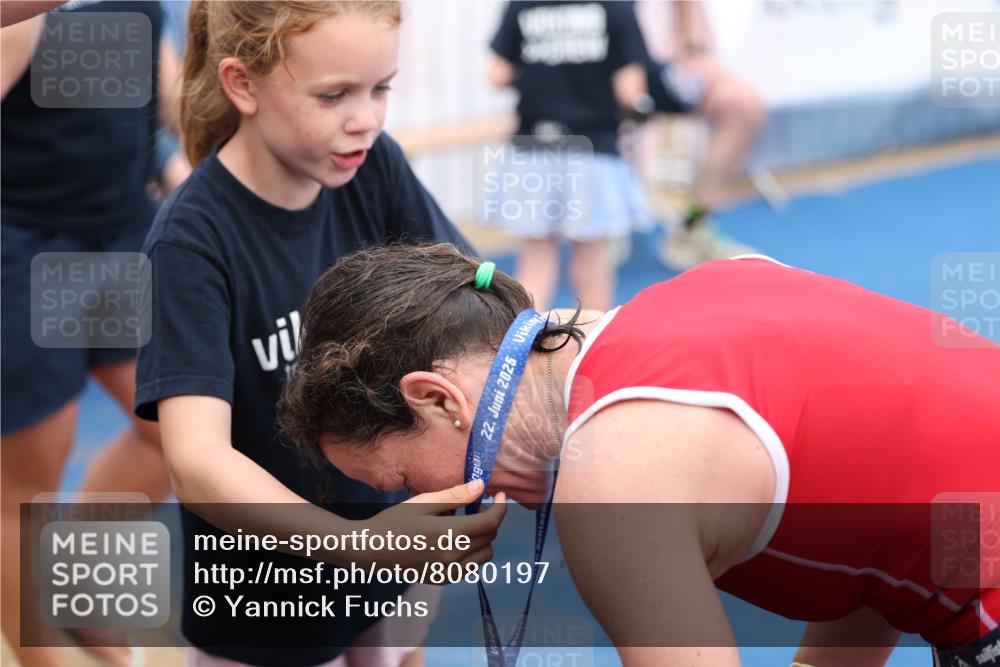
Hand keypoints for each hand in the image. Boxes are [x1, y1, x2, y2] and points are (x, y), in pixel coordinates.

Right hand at [354, 480, 507, 570]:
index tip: (501, 495)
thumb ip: (455, 496)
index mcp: (450, 535)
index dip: (501, 507)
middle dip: (490, 519)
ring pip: (484, 555)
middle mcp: (454, 558)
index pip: (491, 523)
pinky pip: (470, 566)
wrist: (371, 550)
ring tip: (464, 523)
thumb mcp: (424, 503)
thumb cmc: (394, 522)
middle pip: (490, 537)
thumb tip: (482, 487)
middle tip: (474, 506)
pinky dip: (472, 552)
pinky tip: (455, 540)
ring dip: (483, 537)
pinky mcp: (442, 580)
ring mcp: (449, 573)